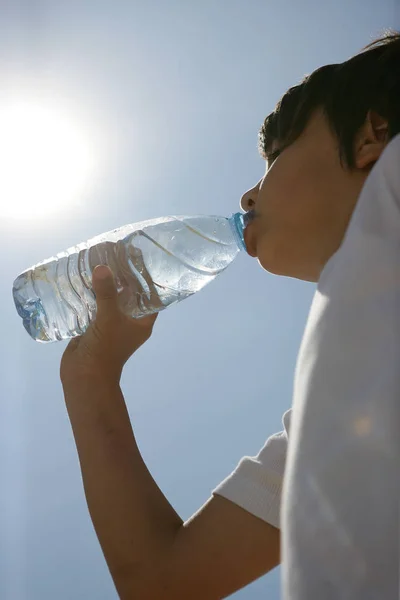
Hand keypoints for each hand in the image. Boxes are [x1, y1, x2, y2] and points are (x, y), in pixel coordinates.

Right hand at [60, 264, 157, 385]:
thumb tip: (103, 267)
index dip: (148, 277)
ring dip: (108, 284)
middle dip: (125, 277)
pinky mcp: (96, 325)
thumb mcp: (109, 318)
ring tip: (102, 261)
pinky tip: (85, 278)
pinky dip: (94, 293)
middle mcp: (130, 321)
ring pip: (113, 299)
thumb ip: (106, 293)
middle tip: (117, 253)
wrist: (85, 376)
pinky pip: (97, 305)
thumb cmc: (106, 349)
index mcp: (142, 322)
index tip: (140, 258)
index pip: (151, 295)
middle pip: (131, 294)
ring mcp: (113, 323)